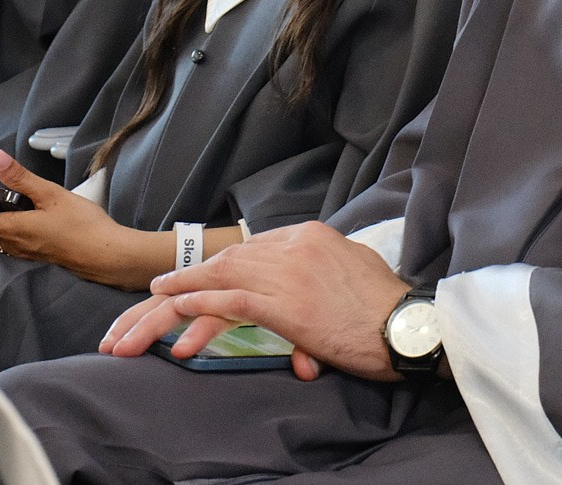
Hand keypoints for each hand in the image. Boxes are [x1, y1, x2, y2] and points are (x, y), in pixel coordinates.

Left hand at [0, 151, 158, 288]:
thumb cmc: (80, 225)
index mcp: (11, 229)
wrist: (104, 254)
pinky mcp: (37, 255)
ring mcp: (24, 253)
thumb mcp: (51, 194)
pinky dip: (4, 232)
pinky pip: (9, 245)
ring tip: (1, 207)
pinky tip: (23, 220)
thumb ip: (21, 178)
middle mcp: (12, 245)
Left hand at [111, 221, 407, 381]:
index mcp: (314, 235)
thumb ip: (324, 273)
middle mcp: (297, 246)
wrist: (406, 326)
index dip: (219, 264)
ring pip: (223, 277)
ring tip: (155, 296)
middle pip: (231, 259)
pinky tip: (177, 306)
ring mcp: (289, 273)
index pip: (254, 247)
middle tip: (160, 287)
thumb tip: (311, 288)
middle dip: (191, 275)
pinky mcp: (285, 304)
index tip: (197, 276)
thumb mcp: (354, 273)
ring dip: (183, 289)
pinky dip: (199, 303)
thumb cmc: (386, 308)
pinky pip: (231, 301)